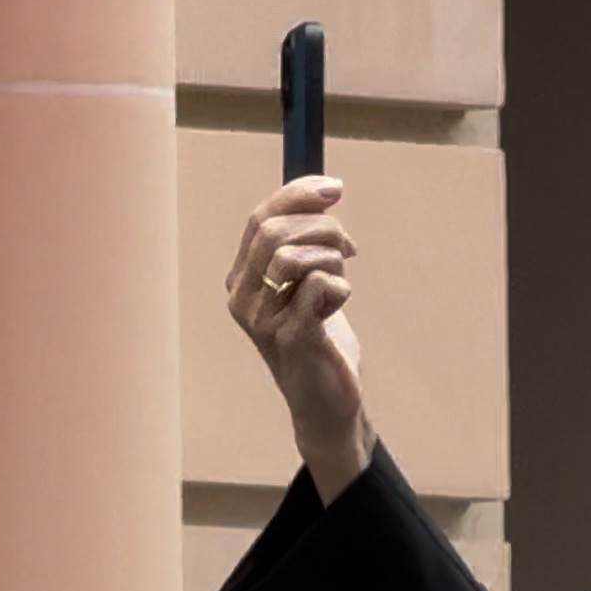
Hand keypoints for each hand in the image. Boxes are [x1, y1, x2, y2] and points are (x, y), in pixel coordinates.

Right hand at [226, 178, 371, 502]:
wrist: (327, 401)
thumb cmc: (319, 338)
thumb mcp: (306, 281)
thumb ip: (304, 241)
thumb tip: (325, 190)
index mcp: (242, 279)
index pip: (260, 217)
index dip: (299, 194)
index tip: (336, 188)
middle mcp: (242, 299)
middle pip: (273, 231)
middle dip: (322, 227)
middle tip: (349, 247)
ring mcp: (263, 321)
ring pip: (293, 256)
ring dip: (331, 258)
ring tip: (342, 277)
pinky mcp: (291, 339)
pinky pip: (317, 287)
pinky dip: (340, 286)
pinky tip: (341, 302)